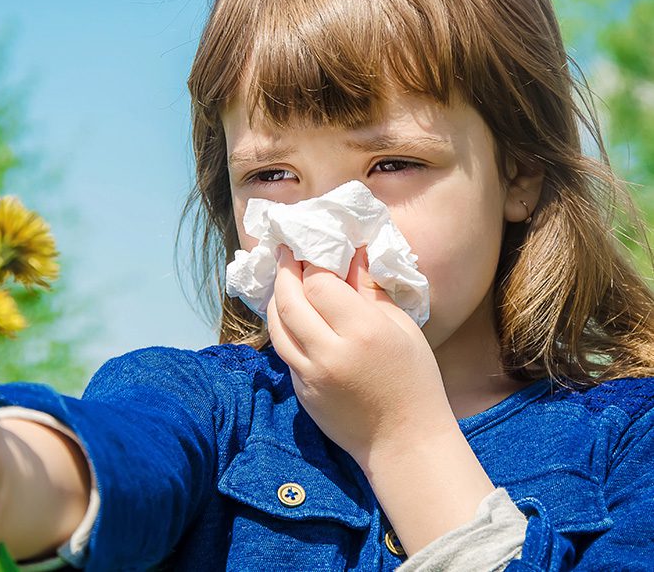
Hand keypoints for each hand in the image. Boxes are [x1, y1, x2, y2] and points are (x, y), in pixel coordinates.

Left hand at [266, 246, 453, 461]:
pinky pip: (284, 350)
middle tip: (287, 252)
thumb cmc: (414, 380)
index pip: (319, 284)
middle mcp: (329, 352)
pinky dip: (283, 326)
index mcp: (362, 331)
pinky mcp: (300, 392)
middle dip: (285, 271)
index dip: (312, 262)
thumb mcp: (401, 328)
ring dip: (276, 297)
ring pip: (276, 326)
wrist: (404, 441)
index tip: (313, 247)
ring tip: (284, 279)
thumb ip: (370, 290)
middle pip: (289, 300)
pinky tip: (291, 313)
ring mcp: (310, 375)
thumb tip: (353, 253)